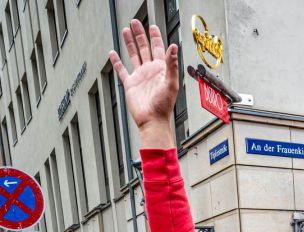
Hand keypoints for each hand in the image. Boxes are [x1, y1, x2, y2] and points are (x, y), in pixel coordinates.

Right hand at [109, 20, 177, 145]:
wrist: (152, 121)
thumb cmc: (164, 107)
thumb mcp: (171, 83)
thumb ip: (172, 64)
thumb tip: (173, 46)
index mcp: (161, 69)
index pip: (158, 48)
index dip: (155, 37)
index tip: (152, 26)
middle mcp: (150, 71)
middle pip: (144, 48)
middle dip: (140, 35)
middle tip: (135, 22)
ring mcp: (140, 77)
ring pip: (133, 55)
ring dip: (130, 43)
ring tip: (126, 30)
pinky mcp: (130, 85)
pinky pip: (122, 70)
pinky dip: (117, 62)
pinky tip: (113, 53)